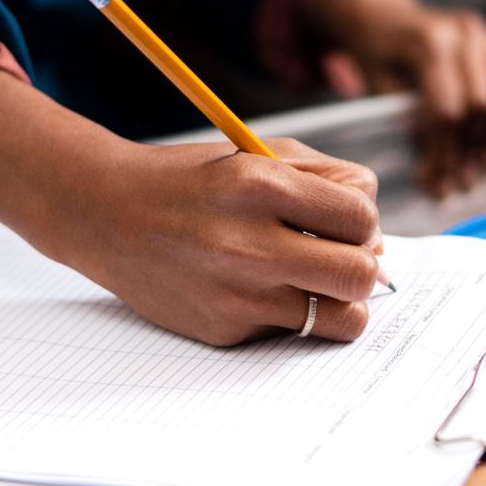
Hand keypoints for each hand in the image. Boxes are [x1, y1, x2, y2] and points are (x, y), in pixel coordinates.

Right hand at [0, 72, 381, 345]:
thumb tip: (379, 241)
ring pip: (343, 319)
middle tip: (337, 257)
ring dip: (340, 302)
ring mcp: (237, 294)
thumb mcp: (259, 155)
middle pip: (361, 273)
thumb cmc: (195, 181)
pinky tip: (256, 288)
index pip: (361, 216)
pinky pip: (292, 331)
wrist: (107, 214)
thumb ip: (328, 180)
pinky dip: (287, 312)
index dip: (362, 220)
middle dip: (362, 265)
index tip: (343, 222)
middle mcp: (250, 243)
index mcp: (261, 185)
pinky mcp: (225, 329)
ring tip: (316, 283)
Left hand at [290, 0, 485, 195]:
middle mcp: (467, 32)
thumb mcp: (380, 90)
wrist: (385, 19)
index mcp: (431, 42)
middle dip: (467, 151)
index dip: (442, 154)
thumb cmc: (378, 58)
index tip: (434, 185)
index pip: (447, 111)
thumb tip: (439, 181)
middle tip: (454, 182)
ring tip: (476, 163)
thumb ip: (411, 128)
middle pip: (482, 106)